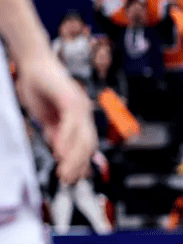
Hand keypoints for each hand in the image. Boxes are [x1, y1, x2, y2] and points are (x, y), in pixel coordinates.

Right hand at [18, 71, 95, 185]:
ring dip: (74, 157)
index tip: (73, 178)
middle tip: (68, 180)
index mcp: (80, 117)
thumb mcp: (47, 117)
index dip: (81, 162)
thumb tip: (61, 153)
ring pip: (82, 136)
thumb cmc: (39, 86)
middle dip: (79, 165)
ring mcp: (80, 104)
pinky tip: (60, 151)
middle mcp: (84, 111)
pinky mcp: (70, 97)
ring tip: (65, 172)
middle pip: (88, 144)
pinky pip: (71, 122)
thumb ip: (55, 133)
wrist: (33, 62)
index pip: (86, 144)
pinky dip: (67, 139)